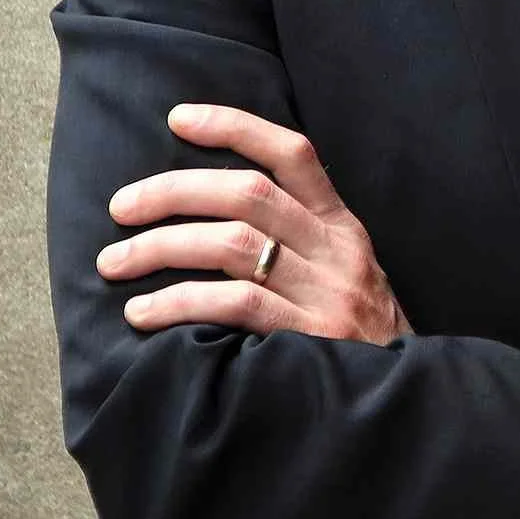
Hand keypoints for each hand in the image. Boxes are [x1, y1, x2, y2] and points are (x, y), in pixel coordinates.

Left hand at [96, 104, 410, 343]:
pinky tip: (143, 313)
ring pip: (234, 244)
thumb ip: (298, 241)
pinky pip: (235, 305)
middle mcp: (337, 250)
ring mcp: (326, 292)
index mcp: (341, 226)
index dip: (234, 127)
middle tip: (121, 207)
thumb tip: (210, 213)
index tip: (178, 119)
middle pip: (248, 193)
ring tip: (115, 262)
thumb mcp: (344, 274)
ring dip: (162, 247)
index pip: (292, 154)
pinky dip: (179, 303)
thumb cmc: (356, 338)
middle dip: (173, 192)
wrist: (404, 399)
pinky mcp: (311, 338)